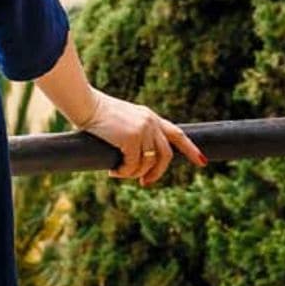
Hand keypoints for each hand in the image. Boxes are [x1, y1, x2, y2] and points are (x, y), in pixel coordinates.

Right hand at [75, 89, 205, 185]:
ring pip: (149, 163)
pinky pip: (133, 164)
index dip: (190, 149)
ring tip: (120, 174)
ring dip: (135, 173)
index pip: (177, 134)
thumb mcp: (120, 119)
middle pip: (165, 155)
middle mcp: (151, 123)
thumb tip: (131, 156)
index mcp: (149, 116)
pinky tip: (113, 171)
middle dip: (158, 172)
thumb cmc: (93, 110)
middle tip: (145, 182)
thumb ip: (131, 131)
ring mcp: (143, 130)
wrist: (83, 102)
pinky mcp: (131, 138)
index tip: (202, 162)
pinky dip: (124, 172)